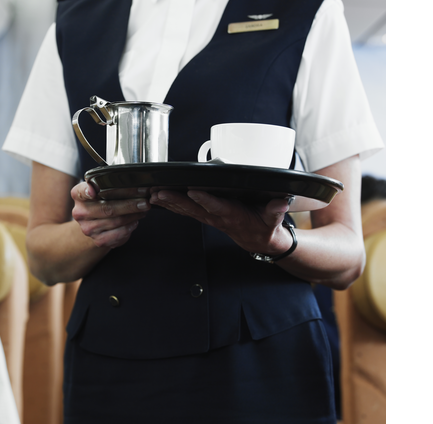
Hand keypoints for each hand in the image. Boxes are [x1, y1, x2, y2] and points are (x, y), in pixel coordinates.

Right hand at [71, 182, 150, 248]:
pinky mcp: (98, 240)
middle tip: (145, 201)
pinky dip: (130, 226)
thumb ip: (106, 183)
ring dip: (134, 215)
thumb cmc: (100, 202)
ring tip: (144, 209)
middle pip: (107, 208)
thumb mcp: (98, 189)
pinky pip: (119, 234)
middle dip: (130, 204)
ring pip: (116, 221)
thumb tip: (132, 180)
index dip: (87, 191)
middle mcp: (80, 213)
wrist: (94, 225)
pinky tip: (135, 221)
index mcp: (78, 195)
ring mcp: (88, 228)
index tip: (93, 191)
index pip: (82, 192)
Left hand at [149, 189, 294, 255]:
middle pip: (193, 208)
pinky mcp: (204, 217)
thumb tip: (280, 202)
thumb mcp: (273, 220)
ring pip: (185, 210)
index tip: (193, 192)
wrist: (258, 241)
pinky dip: (170, 205)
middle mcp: (217, 217)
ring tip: (152, 195)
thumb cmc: (264, 227)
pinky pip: (185, 211)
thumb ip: (275, 211)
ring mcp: (208, 218)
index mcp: (233, 215)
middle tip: (160, 193)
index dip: (205, 200)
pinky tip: (157, 199)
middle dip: (175, 201)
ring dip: (168, 203)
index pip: (217, 207)